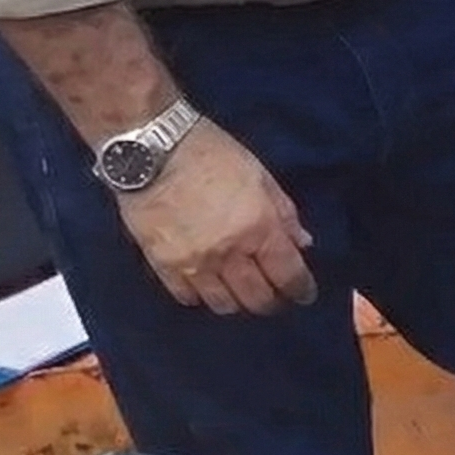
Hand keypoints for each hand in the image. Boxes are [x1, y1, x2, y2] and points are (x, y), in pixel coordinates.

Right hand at [117, 121, 316, 316]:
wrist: (151, 149)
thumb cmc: (210, 153)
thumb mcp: (258, 174)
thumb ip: (283, 212)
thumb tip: (302, 243)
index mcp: (259, 227)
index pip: (289, 275)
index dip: (301, 290)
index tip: (304, 294)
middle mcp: (229, 253)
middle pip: (258, 299)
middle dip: (272, 302)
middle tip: (275, 295)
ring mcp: (195, 263)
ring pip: (223, 305)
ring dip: (238, 302)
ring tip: (241, 292)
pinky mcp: (164, 266)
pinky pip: (187, 297)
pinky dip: (201, 296)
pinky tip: (206, 285)